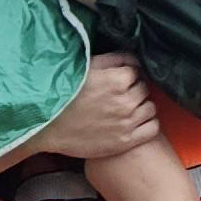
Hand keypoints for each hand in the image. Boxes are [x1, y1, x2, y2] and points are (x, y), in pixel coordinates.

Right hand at [40, 53, 156, 160]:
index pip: (137, 71)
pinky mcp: (126, 141)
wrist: (48, 126)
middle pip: (144, 89)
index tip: (117, 81)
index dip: (127, 75)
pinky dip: (148, 123)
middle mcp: (127, 101)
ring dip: (141, 106)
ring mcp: (128, 122)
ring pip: (150, 107)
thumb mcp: (88, 67)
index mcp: (118, 79)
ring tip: (125, 109)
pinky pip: (153, 128)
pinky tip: (135, 122)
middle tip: (118, 96)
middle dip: (134, 90)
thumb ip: (115, 59)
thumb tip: (135, 59)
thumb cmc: (65, 94)